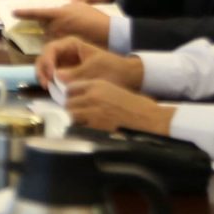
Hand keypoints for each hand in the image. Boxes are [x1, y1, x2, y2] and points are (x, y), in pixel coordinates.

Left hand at [11, 0, 115, 43]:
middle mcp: (55, 26)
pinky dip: (58, 43)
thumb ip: (64, 7)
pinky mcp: (64, 47)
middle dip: (49, 24)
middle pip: (44, 25)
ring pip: (49, 36)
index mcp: (58, 14)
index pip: (37, 13)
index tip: (14, 12)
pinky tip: (69, 41)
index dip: (24, 13)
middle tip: (63, 23)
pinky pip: (55, 44)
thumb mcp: (78, 6)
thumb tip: (56, 7)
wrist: (107, 33)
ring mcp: (59, 38)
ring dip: (54, 34)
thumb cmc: (94, 17)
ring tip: (71, 32)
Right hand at [34, 37, 140, 89]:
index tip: (50, 75)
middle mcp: (65, 52)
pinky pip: (54, 77)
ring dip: (44, 77)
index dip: (46, 61)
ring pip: (47, 67)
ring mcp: (66, 63)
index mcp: (71, 44)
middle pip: (45, 57)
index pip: (51, 49)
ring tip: (47, 88)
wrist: (126, 76)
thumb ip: (75, 73)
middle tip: (45, 84)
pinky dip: (51, 83)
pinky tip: (53, 91)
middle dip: (42, 70)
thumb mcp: (93, 69)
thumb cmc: (111, 68)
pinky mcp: (68, 74)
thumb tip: (56, 77)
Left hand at [59, 77, 173, 134]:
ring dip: (73, 118)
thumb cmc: (131, 103)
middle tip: (75, 113)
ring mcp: (93, 111)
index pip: (71, 88)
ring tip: (80, 121)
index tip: (72, 100)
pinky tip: (87, 128)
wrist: (145, 116)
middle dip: (70, 108)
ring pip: (71, 114)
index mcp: (96, 85)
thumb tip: (76, 97)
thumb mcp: (111, 89)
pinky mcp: (96, 125)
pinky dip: (80, 127)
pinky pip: (79, 126)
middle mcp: (93, 95)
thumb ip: (93, 90)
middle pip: (68, 101)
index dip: (70, 95)